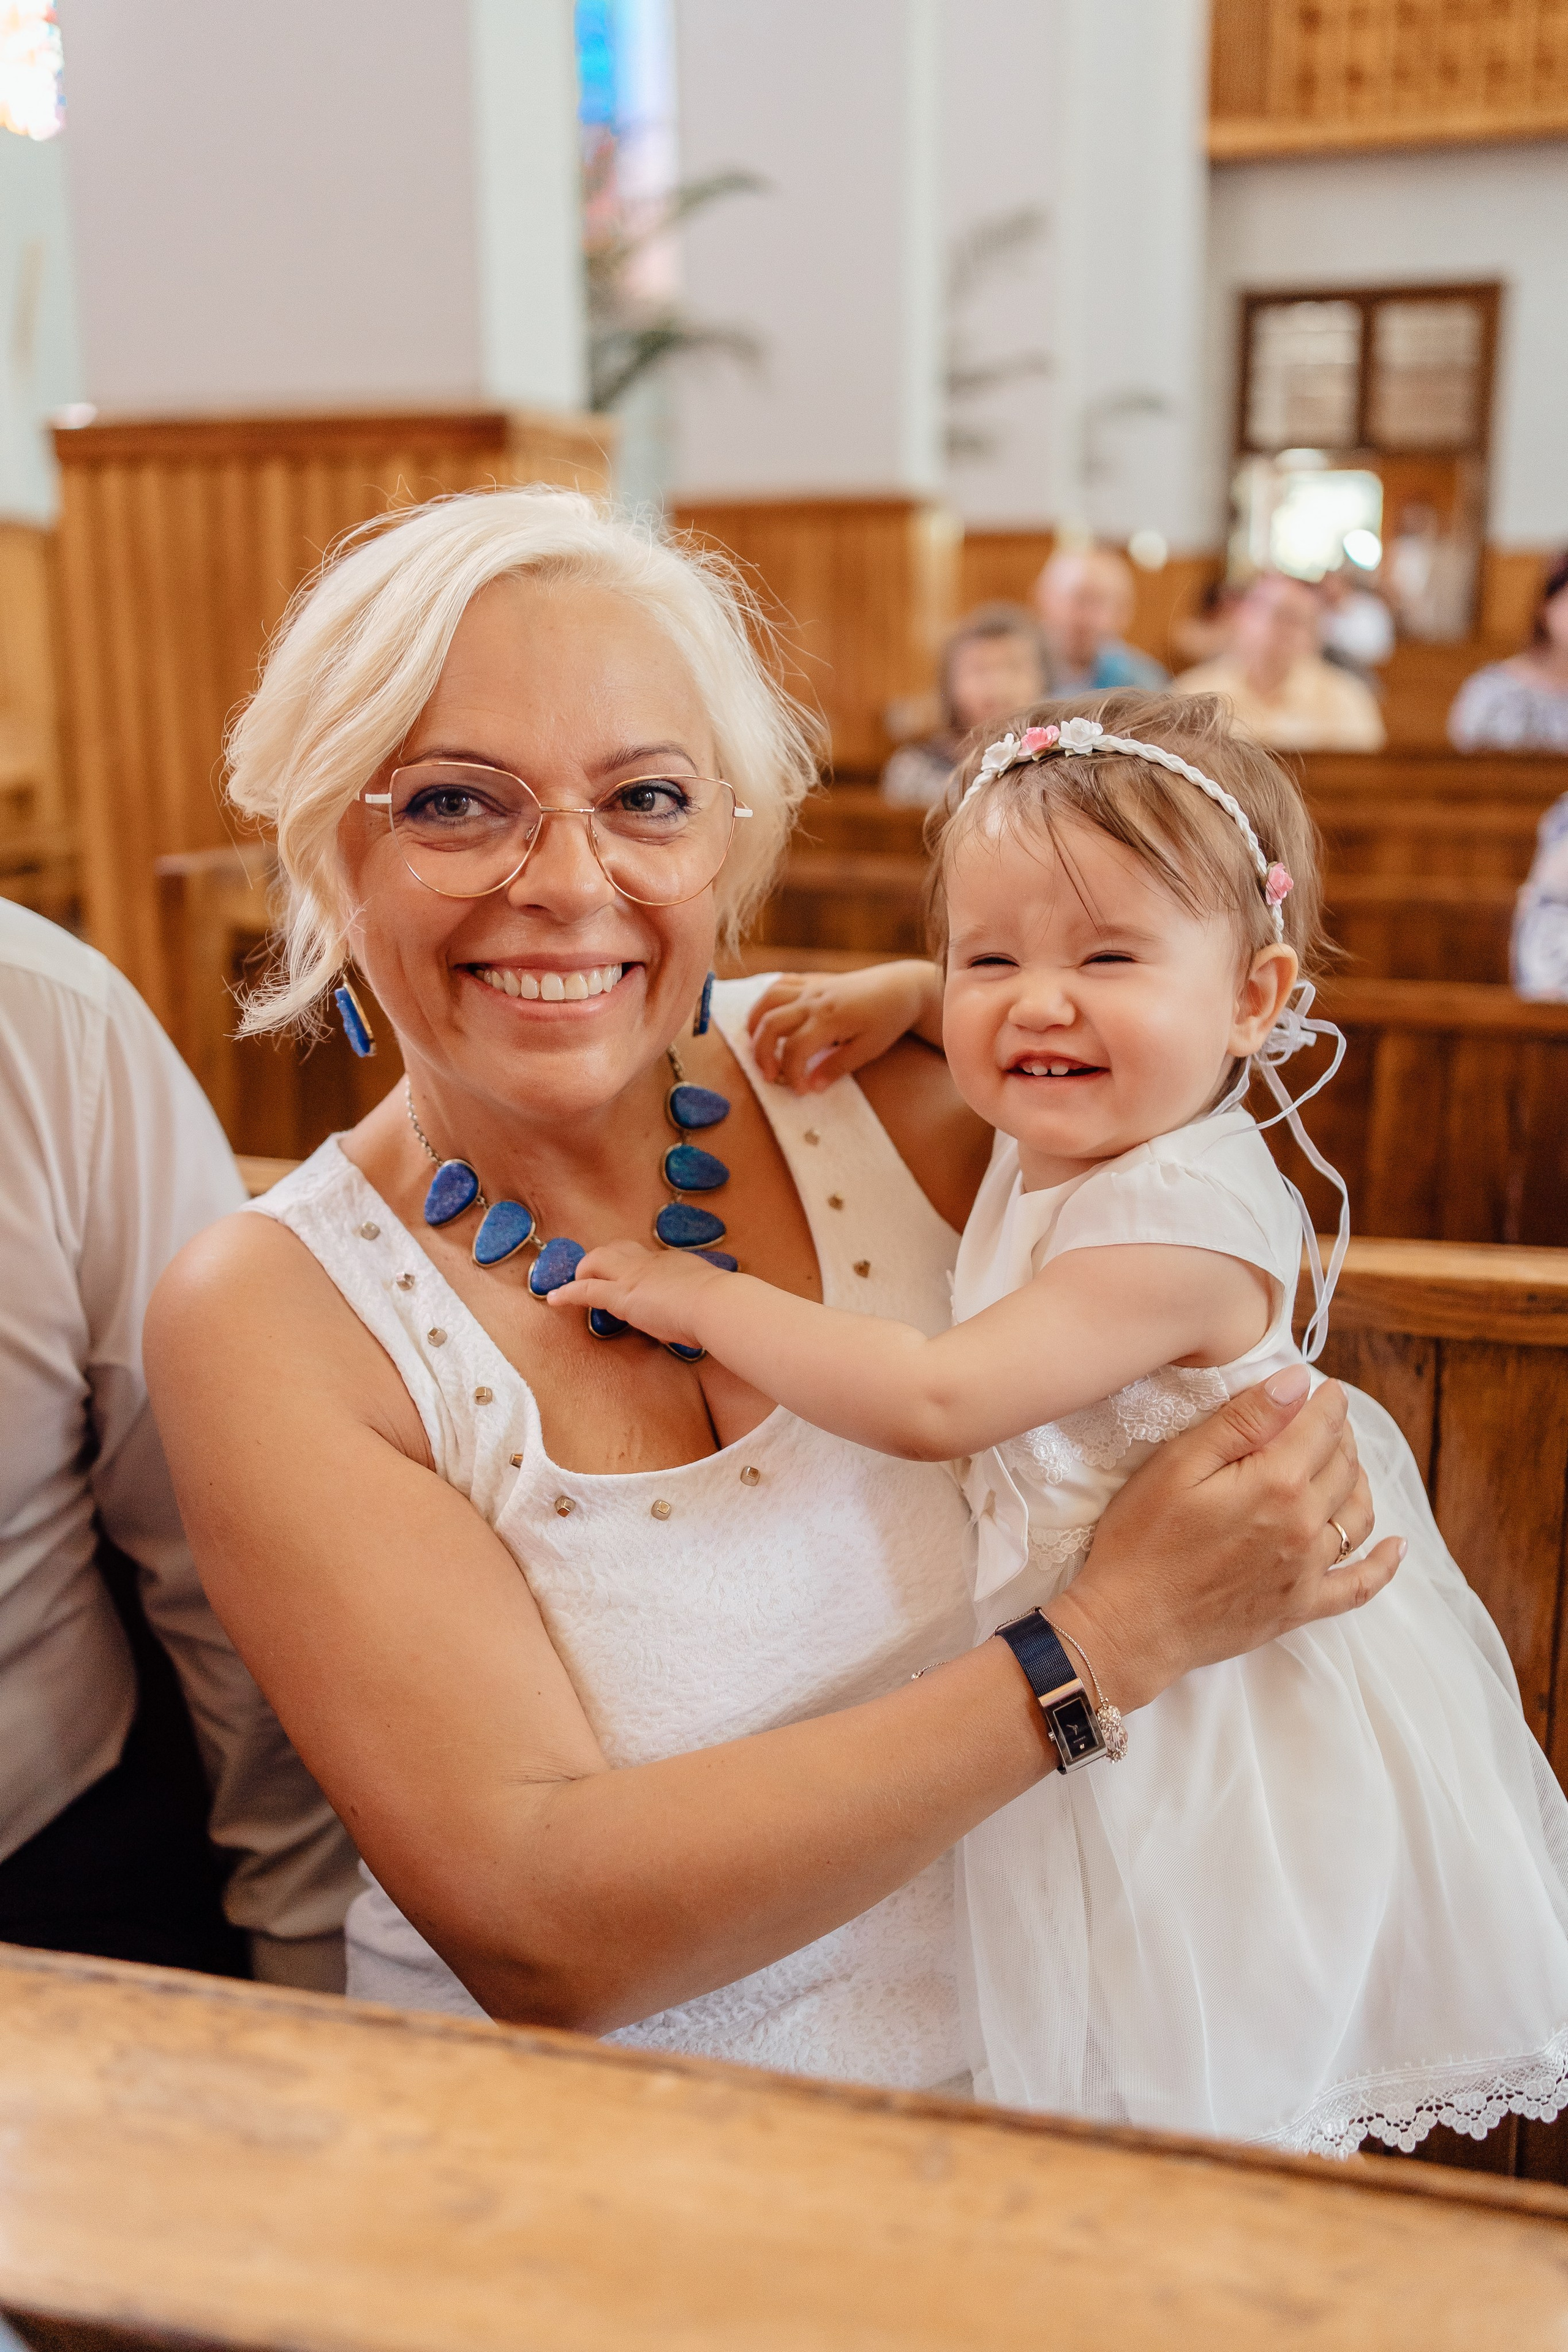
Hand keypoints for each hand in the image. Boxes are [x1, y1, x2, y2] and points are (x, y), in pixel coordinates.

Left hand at [550, 1239, 727, 1347]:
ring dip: (584, 1273)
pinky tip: (554, 1299)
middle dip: (603, 1261)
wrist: (718, 1304)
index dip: (633, 1269)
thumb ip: (705, 1302)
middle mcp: (652, 1261)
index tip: (632, 1281)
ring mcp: (634, 1276)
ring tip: (573, 1288)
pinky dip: (568, 1294)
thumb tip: (709, 1316)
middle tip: (596, 1278)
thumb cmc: (724, 1306)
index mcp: (676, 1262)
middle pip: (618, 1249)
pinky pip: (586, 1290)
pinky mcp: (622, 1296)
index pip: (647, 1259)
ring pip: (597, 1262)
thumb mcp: (715, 1298)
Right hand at [748, 962, 941, 1092]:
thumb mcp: (869, 1049)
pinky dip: (766, 1002)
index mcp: (830, 1018)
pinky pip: (779, 985)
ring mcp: (810, 986)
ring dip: (754, 1025)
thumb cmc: (888, 1020)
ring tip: (756, 1048)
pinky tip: (767, 1019)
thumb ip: (838, 1067)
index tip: (801, 1090)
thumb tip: (812, 1086)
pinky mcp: (811, 980)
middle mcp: (814, 999)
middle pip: (770, 1024)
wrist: (900, 987)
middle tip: (769, 1077)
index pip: (794, 1049)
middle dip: (762, 1054)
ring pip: (767, 1000)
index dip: (791, 1074)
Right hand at [1047, 1370, 1402, 1714]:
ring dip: (1359, 1482)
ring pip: (1357, 1515)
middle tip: (1323, 1420)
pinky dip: (1384, 1564)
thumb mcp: (1179, 1464)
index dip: (1327, 1401)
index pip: (1322, 1427)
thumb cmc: (1141, 1539)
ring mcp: (1307, 1571)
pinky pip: (1359, 1585)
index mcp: (1276, 1483)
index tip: (1324, 1388)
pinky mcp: (1301, 1607)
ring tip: (1344, 1464)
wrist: (1129, 1625)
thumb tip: (1298, 1382)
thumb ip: (1244, 1420)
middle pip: (1343, 1467)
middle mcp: (1305, 1526)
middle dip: (1340, 1435)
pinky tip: (1396, 1546)